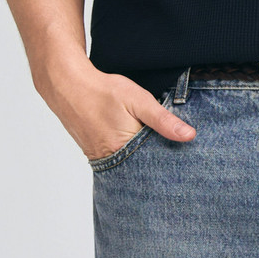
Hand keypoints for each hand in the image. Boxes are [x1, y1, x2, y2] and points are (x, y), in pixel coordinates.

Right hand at [33, 53, 195, 161]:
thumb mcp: (139, 100)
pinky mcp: (96, 154)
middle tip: (174, 158)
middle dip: (158, 165)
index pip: (155, 167)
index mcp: (124, 150)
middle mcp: (111, 161)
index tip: (186, 161)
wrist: (69, 86)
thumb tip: (189, 136)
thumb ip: (163, 120)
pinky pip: (119, 161)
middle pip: (143, 171)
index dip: (171, 162)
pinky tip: (138, 147)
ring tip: (157, 154)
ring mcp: (101, 159)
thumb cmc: (104, 91)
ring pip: (131, 166)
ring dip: (144, 161)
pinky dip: (130, 156)